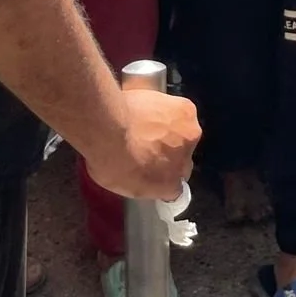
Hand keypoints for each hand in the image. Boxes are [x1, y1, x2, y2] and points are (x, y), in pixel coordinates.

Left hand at [84, 86, 199, 200]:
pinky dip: (170, 112)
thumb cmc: (106, 156)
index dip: (163, 177)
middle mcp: (185, 163)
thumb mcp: (120, 185)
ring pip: (184, 135)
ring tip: (148, 125)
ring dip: (171, 133)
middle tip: (148, 145)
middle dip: (170, 155)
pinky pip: (181, 114)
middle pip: (183, 160)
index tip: (152, 169)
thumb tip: (147, 178)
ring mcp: (189, 136)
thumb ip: (143, 185)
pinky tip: (151, 108)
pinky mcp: (188, 111)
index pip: (175, 188)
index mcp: (169, 186)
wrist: (107, 123)